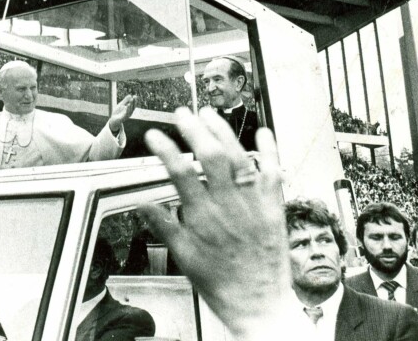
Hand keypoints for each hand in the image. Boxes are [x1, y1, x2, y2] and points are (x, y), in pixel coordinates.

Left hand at [108, 95, 137, 132]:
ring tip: (131, 100)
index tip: (134, 96)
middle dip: (133, 102)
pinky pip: (126, 113)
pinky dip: (127, 109)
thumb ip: (125, 100)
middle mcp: (129, 113)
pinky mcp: (123, 118)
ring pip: (130, 110)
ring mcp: (126, 116)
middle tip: (134, 97)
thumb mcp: (121, 105)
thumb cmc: (118, 112)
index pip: (133, 105)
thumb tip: (130, 95)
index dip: (134, 100)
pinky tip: (127, 105)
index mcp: (129, 110)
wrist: (113, 119)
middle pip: (133, 107)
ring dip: (131, 105)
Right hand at [137, 107, 289, 338]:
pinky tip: (263, 133)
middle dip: (195, 130)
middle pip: (211, 156)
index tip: (154, 137)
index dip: (165, 150)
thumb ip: (164, 226)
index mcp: (203, 216)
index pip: (180, 173)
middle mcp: (229, 205)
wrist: (257, 302)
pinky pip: (273, 174)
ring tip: (210, 115)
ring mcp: (254, 204)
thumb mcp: (183, 257)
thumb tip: (143, 204)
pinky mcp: (273, 208)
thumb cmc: (221, 282)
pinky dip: (269, 152)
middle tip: (182, 114)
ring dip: (224, 133)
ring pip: (239, 158)